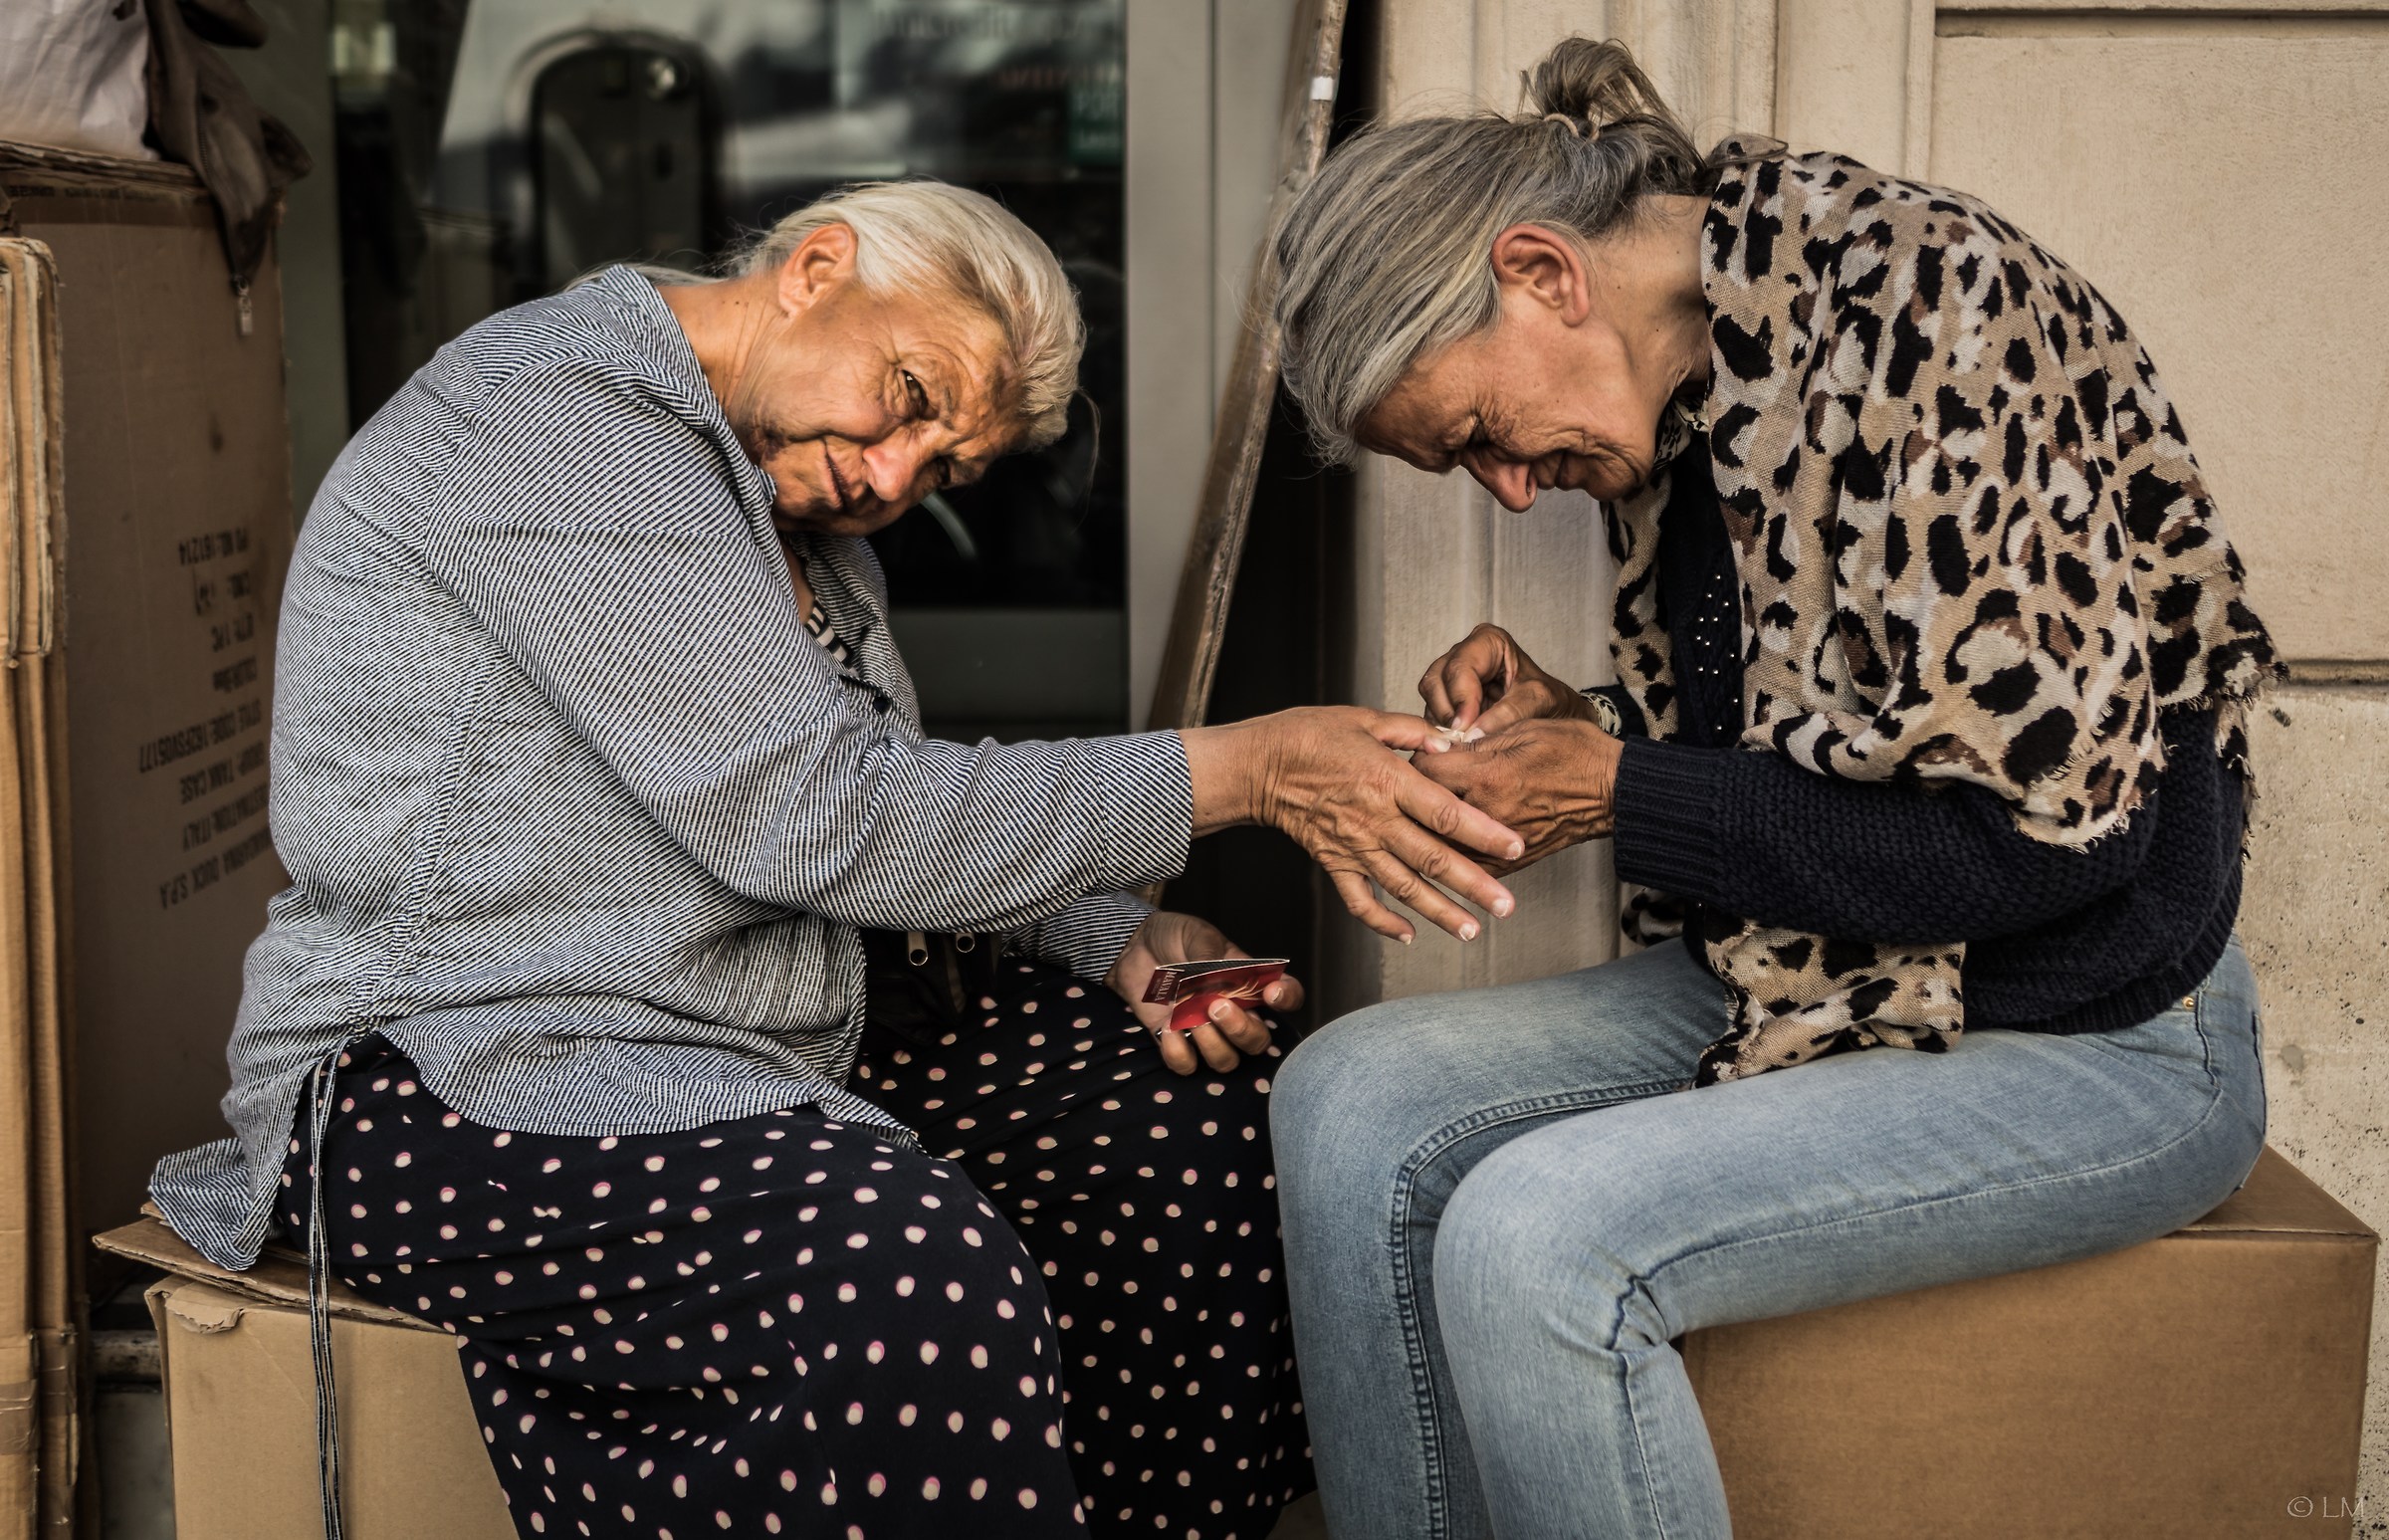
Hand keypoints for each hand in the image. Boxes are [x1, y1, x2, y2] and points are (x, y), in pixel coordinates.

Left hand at [1106, 911, 1304, 1074]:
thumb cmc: (1173, 936)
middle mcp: (1233, 1011)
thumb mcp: (1196, 935)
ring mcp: (1205, 1030)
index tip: (1271, 994)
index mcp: (1248, 981)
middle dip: (1242, 1030)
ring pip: (1227, 1061)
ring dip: (1211, 1044)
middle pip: (1258, 1042)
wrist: (1133, 945)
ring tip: (1188, 1017)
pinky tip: (1167, 1028)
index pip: (1287, 996)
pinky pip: (1187, 1065)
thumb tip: (1219, 987)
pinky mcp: (1175, 1042)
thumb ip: (1211, 958)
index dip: (1288, 1000)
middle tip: (1216, 1006)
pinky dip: (1178, 1053)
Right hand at [1181, 706, 1524, 944]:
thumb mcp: (1366, 719)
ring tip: (1471, 930)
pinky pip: (1359, 900)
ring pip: (1403, 886)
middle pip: (1433, 859)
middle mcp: (1375, 819)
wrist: (1259, 764)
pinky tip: (1408, 934)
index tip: (1516, 847)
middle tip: (1506, 906)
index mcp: (1388, 779)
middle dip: (1474, 886)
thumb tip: (1454, 742)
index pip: (1446, 812)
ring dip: (1439, 912)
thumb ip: (1415, 732)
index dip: (1483, 832)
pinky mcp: (1334, 862)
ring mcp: (1354, 845)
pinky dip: (1383, 922)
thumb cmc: (1310, 735)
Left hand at [1412, 718, 1620, 875]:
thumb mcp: (1524, 729)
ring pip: (1438, 841)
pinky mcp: (1508, 862)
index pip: (1423, 771)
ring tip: (1425, 812)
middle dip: (1416, 794)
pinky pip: (1465, 862)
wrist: (1612, 792)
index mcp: (1488, 775)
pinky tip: (1448, 838)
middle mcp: (1488, 812)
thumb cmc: (1575, 754)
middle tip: (1416, 784)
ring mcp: (1497, 843)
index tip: (1422, 754)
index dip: (1417, 758)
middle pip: (1424, 808)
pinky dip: (1452, 850)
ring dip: (1428, 827)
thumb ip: (1477, 740)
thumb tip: (1441, 744)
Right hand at [1419, 623, 1594, 737]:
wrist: (1553, 714)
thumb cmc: (1549, 699)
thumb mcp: (1538, 701)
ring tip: (1463, 742)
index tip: (1467, 727)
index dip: (1461, 698)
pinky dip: (1441, 730)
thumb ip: (1508, 713)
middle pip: (1437, 680)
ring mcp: (1452, 676)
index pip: (1460, 667)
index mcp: (1488, 642)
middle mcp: (1465, 654)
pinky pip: (1432, 713)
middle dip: (1449, 712)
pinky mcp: (1447, 699)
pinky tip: (1458, 742)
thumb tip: (1473, 732)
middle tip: (1462, 738)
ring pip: (1430, 697)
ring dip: (1442, 723)